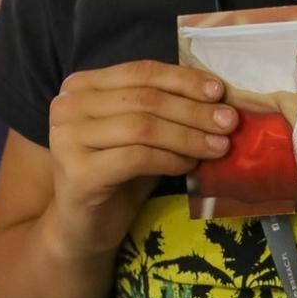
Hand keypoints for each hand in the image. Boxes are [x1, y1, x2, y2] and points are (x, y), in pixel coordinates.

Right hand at [48, 61, 234, 255]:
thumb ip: (165, 108)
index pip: (141, 71)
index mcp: (81, 85)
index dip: (184, 79)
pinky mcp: (78, 173)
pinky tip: (190, 166)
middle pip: (145, 99)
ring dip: (188, 136)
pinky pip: (137, 157)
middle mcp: (67, 106)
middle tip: (229, 122)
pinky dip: (170, 159)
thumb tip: (217, 96)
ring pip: (143, 127)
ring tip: (219, 146)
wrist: (83, 226)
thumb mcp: (140, 132)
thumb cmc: (117, 174)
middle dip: (194, 109)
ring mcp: (67, 139)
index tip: (220, 91)